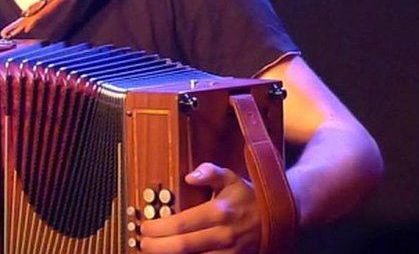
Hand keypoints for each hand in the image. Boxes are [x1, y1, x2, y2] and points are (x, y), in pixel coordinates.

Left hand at [138, 162, 260, 252]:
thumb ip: (210, 172)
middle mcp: (223, 235)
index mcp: (219, 212)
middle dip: (157, 247)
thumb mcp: (231, 178)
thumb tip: (190, 176)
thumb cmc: (247, 198)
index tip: (144, 227)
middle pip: (182, 246)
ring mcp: (228, 253)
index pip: (181, 224)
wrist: (276, 220)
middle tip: (142, 243)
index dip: (158, 228)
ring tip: (153, 252)